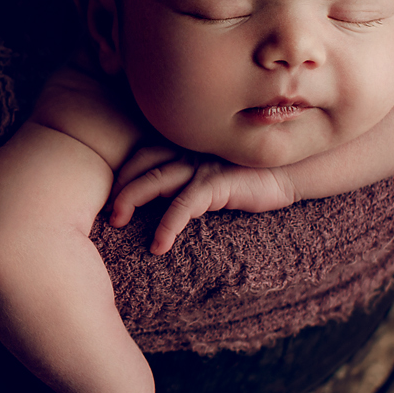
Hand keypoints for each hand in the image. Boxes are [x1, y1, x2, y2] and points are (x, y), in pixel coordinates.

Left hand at [111, 154, 298, 253]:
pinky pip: (183, 205)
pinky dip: (166, 225)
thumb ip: (186, 177)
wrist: (288, 173)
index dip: (120, 173)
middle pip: (139, 163)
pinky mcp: (216, 183)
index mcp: (183, 146)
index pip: (140, 154)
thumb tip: (158, 196)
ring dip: (129, 200)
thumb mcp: (210, 174)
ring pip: (154, 180)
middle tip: (105, 214)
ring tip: (117, 223)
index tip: (106, 196)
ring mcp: (201, 165)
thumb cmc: (247, 177)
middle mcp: (188, 150)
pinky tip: (159, 246)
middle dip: (117, 187)